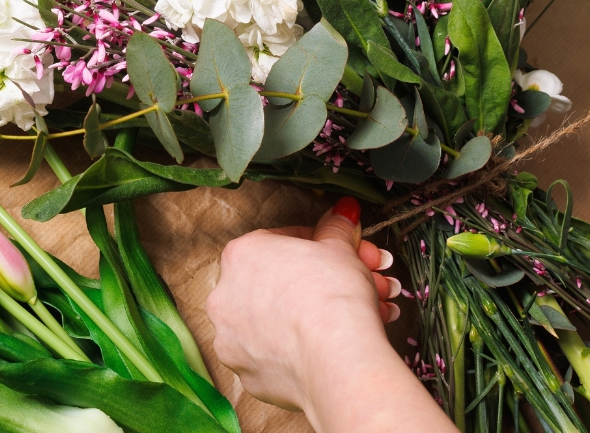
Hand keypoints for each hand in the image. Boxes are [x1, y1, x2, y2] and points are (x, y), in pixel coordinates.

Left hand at [206, 197, 454, 432]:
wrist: (337, 360)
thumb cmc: (333, 296)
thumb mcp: (340, 248)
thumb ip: (336, 228)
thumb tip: (342, 213)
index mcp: (241, 256)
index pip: (278, 241)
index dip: (316, 244)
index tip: (338, 252)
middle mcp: (225, 297)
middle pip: (279, 283)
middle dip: (322, 282)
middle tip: (358, 281)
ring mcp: (232, 341)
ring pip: (278, 322)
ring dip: (317, 315)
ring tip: (364, 312)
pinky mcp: (248, 376)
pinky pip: (277, 356)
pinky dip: (303, 349)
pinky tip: (337, 344)